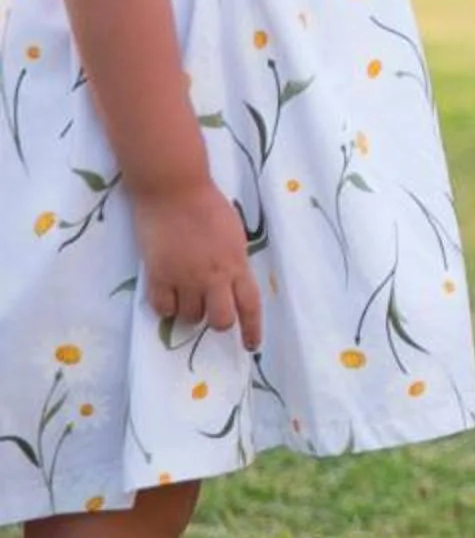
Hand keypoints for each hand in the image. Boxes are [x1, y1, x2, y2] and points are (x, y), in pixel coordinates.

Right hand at [135, 177, 262, 349]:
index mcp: (237, 264)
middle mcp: (213, 276)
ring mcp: (185, 277)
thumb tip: (231, 280)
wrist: (174, 190)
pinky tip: (166, 296)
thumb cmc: (208, 205)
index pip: (250, 306)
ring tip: (185, 296)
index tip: (251, 346)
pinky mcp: (158, 275)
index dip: (252, 330)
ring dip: (189, 313)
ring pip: (189, 317)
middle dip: (215, 322)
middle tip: (208, 310)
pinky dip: (165, 308)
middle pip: (220, 320)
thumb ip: (234, 261)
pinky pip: (162, 308)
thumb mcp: (234, 235)